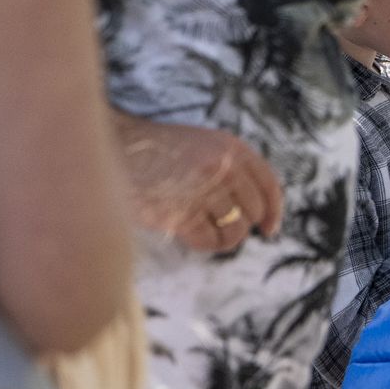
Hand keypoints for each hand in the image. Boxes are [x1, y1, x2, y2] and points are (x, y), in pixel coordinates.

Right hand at [116, 115, 282, 253]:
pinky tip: (186, 232)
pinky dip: (201, 243)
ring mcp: (203, 189)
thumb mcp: (204, 145)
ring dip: (221, 237)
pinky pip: (208, 241)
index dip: (273, 211)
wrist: (116, 148)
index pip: (268, 185)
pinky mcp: (181, 212)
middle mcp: (223, 166)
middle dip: (239, 224)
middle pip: (254, 212)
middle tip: (216, 225)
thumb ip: (231, 168)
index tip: (269, 229)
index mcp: (232, 148)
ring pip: (235, 230)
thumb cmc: (158, 151)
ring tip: (200, 228)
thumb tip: (258, 212)